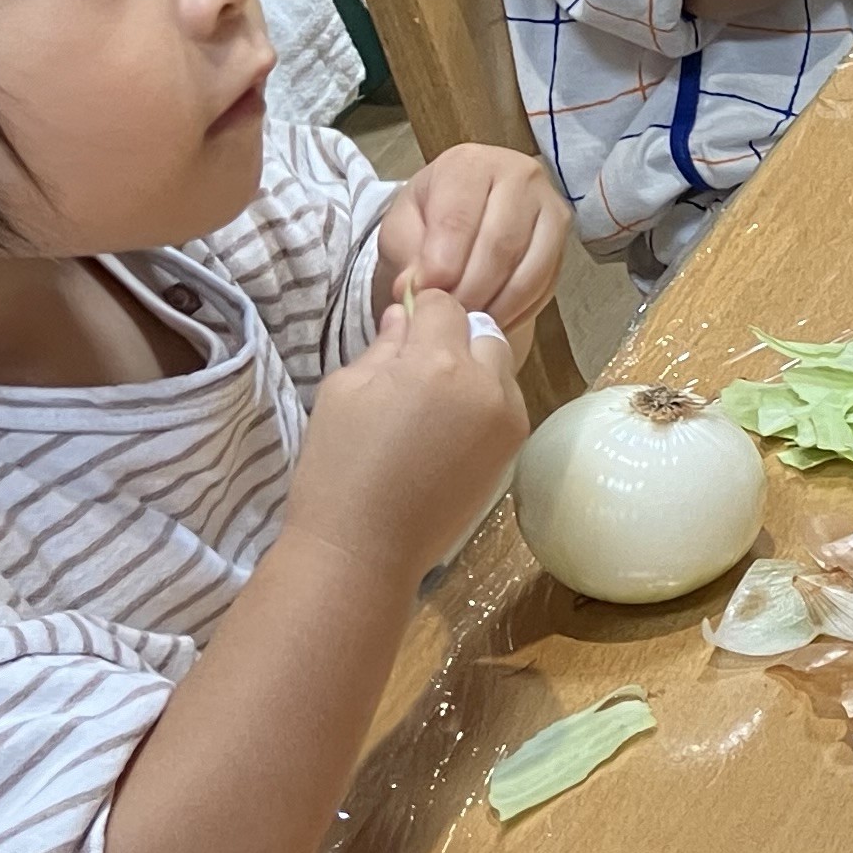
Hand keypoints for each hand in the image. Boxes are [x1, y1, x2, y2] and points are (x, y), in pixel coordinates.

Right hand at [285, 287, 526, 590]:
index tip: (402, 330)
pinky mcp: (514, 447)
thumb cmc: (339, 467)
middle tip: (416, 368)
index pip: (443, 304)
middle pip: (481, 329)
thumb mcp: (344, 391)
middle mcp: (484, 384)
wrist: (364, 549)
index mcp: (437, 362)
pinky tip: (448, 429)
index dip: (420, 311)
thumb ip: (383, 345)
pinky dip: (484, 401)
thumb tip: (405, 315)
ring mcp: (507, 417)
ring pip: (500, 364)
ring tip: (433, 402)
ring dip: (473, 368)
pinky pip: (506, 401)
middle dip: (453, 337)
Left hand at [378, 146, 568, 338]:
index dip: (441, 264)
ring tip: (467, 321)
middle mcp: (519, 175)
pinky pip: (545, 284)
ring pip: (529, 269)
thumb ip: (406, 254)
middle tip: (447, 318)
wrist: (462, 214)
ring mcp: (549, 205)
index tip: (424, 295)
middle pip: (500, 245)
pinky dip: (517, 311)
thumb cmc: (429, 218)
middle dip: (470, 290)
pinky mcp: (563, 239)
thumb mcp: (402, 228)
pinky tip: (492, 318)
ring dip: (495, 305)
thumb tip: (415, 288)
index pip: (458, 218)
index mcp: (470, 164)